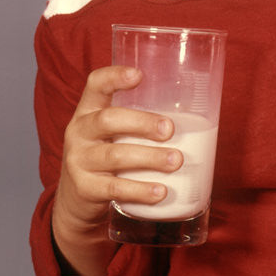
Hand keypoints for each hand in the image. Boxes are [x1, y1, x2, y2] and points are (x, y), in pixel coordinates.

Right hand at [51, 65, 181, 275]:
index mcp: (88, 110)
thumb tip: (198, 114)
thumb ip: (139, 121)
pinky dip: (140, 190)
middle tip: (170, 130)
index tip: (139, 74)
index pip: (95, 84)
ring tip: (176, 161)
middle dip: (143, 123)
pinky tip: (160, 191)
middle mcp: (79, 132)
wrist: (77, 201)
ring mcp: (79, 161)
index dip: (114, 76)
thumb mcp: (113, 133)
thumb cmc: (108, 155)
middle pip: (109, 120)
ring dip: (150, 158)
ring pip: (115, 155)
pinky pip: (115, 188)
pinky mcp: (85, 189)